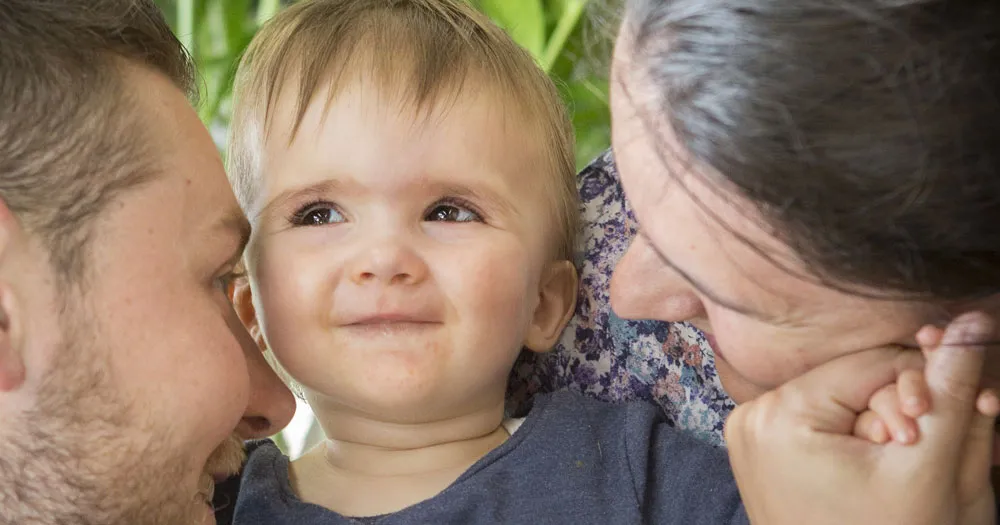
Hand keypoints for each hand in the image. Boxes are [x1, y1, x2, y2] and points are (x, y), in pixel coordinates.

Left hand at [725, 312, 997, 524]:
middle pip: (854, 381)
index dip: (923, 387)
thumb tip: (969, 324)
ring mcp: (748, 434)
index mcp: (779, 414)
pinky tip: (871, 475)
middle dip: (901, 411)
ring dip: (881, 425)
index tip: (946, 426)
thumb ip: (950, 392)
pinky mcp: (757, 451)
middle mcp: (751, 415)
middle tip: (920, 454)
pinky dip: (854, 440)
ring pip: (842, 401)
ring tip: (895, 472)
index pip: (874, 362)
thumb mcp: (928, 468)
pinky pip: (819, 424)